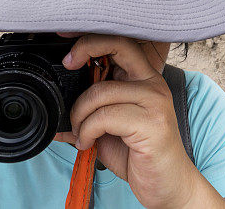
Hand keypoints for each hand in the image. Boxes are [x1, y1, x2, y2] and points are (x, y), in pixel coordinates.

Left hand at [55, 34, 211, 208]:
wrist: (168, 185)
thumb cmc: (140, 155)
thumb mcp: (111, 127)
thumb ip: (91, 110)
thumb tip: (56, 108)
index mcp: (144, 79)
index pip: (121, 42)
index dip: (93, 39)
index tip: (70, 52)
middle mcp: (153, 84)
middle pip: (117, 47)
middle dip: (85, 49)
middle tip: (68, 67)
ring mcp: (155, 102)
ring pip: (100, 91)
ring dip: (79, 115)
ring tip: (80, 133)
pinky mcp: (152, 123)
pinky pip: (105, 116)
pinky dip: (87, 131)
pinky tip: (88, 142)